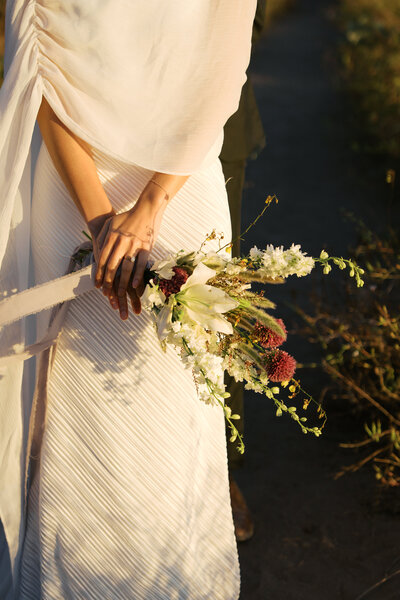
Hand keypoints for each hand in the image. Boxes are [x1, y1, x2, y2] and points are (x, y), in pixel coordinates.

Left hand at [94, 193, 165, 318]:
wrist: (147, 208)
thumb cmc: (128, 216)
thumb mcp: (111, 222)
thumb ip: (103, 236)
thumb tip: (97, 250)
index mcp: (111, 237)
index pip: (102, 259)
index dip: (98, 274)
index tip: (97, 285)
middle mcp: (121, 242)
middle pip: (111, 266)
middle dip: (108, 282)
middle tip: (106, 294)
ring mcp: (134, 245)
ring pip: (125, 268)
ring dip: (122, 283)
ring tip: (120, 294)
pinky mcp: (146, 247)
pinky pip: (141, 264)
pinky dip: (137, 276)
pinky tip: (135, 286)